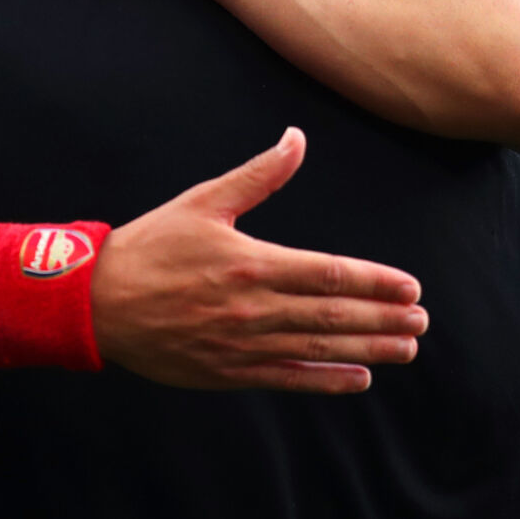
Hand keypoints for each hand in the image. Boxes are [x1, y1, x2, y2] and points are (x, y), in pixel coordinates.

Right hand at [91, 128, 427, 393]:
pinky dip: (327, 380)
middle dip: (383, 318)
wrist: (97, 302)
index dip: (374, 282)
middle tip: (422, 320)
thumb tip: (296, 138)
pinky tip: (359, 377)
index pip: (328, 273)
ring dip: (367, 349)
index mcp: (250, 262)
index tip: (410, 287)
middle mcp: (252, 307)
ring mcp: (242, 345)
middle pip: (332, 315)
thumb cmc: (150, 246)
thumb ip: (257, 175)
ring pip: (317, 348)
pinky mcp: (228, 372)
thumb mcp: (203, 201)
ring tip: (406, 349)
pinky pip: (288, 379)